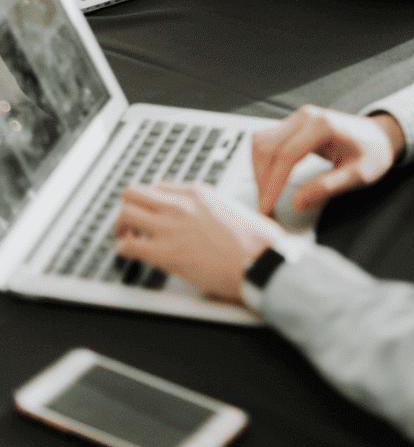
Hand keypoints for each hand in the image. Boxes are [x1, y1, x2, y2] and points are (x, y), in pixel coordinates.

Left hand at [115, 181, 284, 301]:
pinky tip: (128, 254)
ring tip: (125, 236)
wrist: (260, 260)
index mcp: (197, 192)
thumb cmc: (255, 238)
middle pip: (133, 193)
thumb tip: (203, 207)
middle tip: (130, 220)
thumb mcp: (232, 206)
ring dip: (121, 226)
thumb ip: (211, 202)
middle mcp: (179, 205)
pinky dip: (123, 249)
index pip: (158, 186)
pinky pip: (128, 245)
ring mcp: (170, 227)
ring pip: (124, 214)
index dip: (151, 200)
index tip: (151, 210)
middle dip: (128, 206)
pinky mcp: (165, 253)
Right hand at [252, 105, 403, 216]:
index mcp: (322, 126)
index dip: (272, 184)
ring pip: (262, 141)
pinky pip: (269, 140)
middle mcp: (305, 117)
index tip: (266, 206)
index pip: (286, 155)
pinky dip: (263, 161)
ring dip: (258, 169)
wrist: (380, 136)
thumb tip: (296, 202)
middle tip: (264, 207)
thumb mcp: (357, 175)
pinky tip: (268, 180)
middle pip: (267, 146)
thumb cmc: (373, 153)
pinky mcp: (294, 125)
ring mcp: (298, 118)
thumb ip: (326, 187)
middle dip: (261, 179)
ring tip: (265, 195)